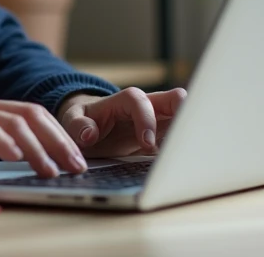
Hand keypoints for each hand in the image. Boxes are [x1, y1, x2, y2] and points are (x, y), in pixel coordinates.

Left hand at [56, 87, 187, 158]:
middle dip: (187, 114)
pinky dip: (186, 148)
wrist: (90, 128)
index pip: (140, 101)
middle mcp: (147, 107)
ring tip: (191, 156)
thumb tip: (90, 134)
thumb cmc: (83, 121)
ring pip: (186, 116)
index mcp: (124, 101)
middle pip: (176, 99)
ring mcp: (159, 120)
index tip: (147, 144)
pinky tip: (186, 165)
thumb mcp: (71, 121)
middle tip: (186, 141)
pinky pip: (182, 137)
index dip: (146, 120)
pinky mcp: (165, 136)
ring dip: (191, 133)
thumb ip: (78, 125)